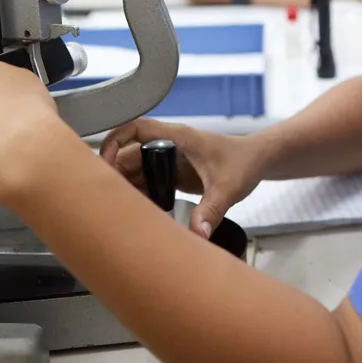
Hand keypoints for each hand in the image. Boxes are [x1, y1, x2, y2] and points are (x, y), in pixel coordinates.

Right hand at [99, 118, 263, 238]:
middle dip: (116, 170)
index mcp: (179, 137)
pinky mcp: (174, 172)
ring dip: (127, 183)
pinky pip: (149, 179)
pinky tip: (136, 208)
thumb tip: (196, 234)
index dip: (116, 140)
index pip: (137, 128)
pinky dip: (140, 191)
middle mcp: (170, 145)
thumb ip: (211, 211)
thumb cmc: (243, 163)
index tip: (104, 160)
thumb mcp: (227, 188)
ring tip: (117, 205)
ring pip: (137, 167)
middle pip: (131, 152)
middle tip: (107, 194)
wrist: (257, 162)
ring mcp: (171, 158)